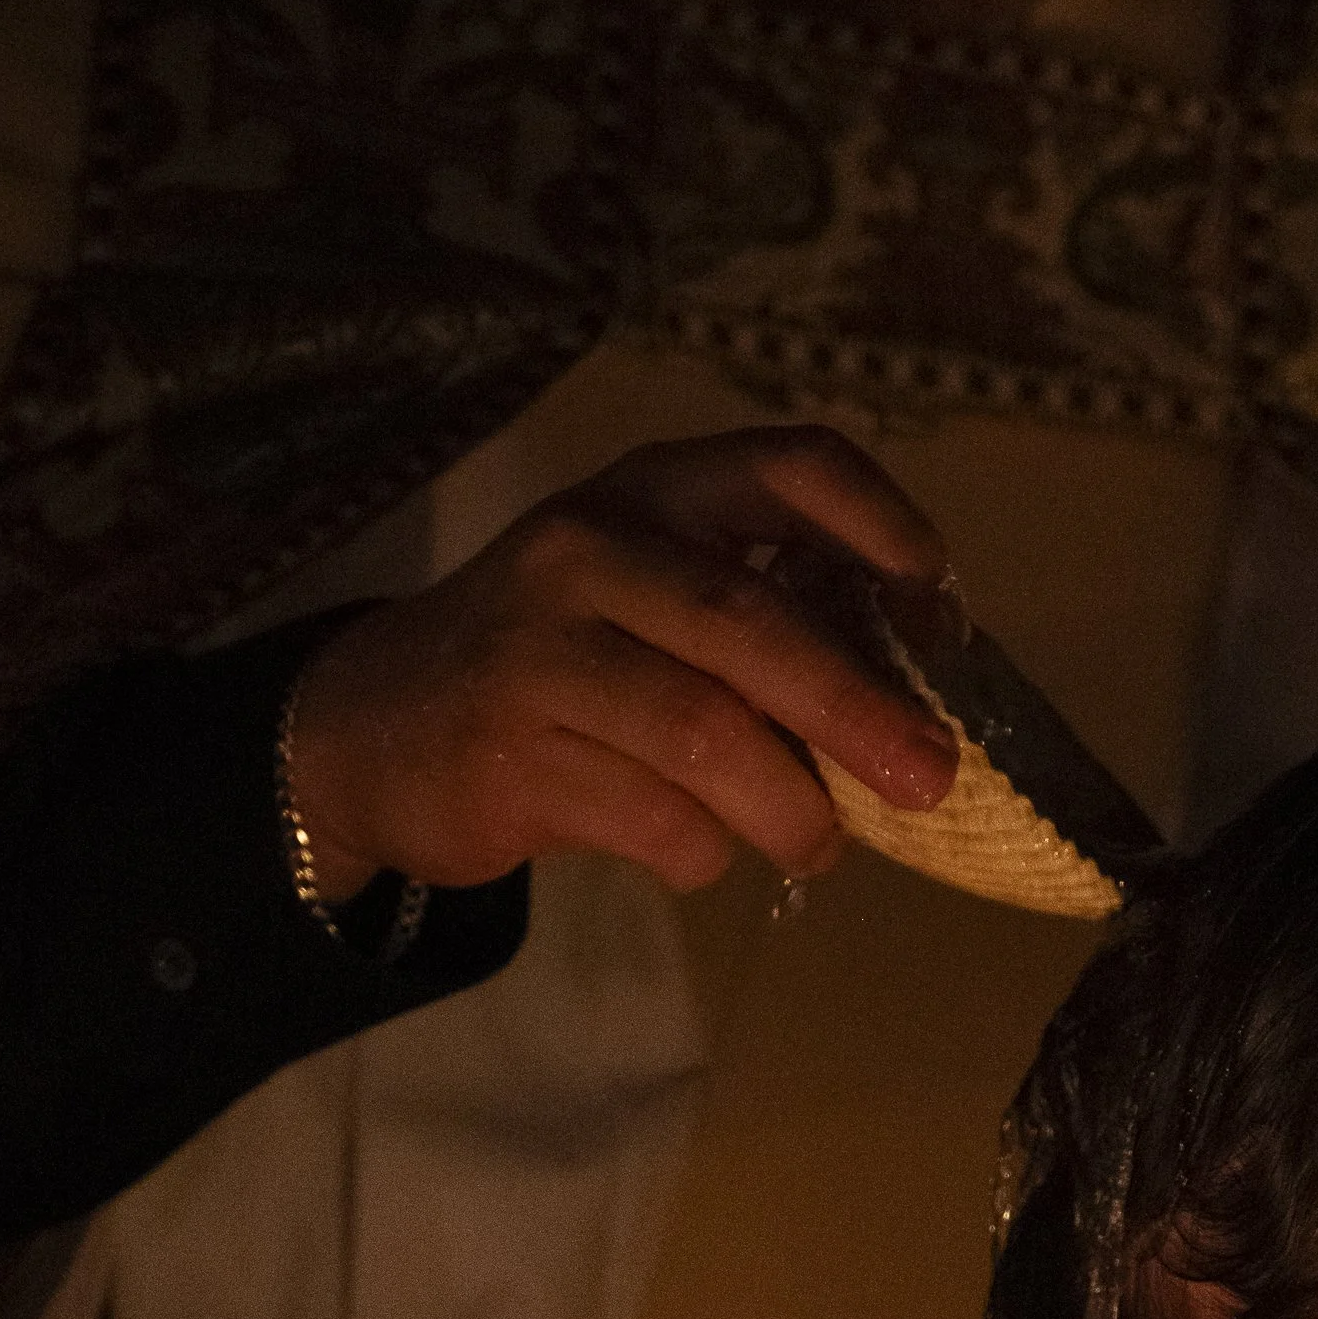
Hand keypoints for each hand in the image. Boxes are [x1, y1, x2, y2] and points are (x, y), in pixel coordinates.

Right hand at [284, 426, 958, 899]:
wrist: (377, 728)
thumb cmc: (557, 663)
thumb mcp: (646, 595)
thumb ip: (759, 619)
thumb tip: (907, 707)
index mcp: (650, 492)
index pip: (790, 468)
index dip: (880, 529)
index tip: (940, 605)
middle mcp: (591, 551)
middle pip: (753, 625)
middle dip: (857, 710)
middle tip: (928, 777)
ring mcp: (541, 652)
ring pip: (707, 736)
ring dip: (789, 809)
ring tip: (818, 846)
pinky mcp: (511, 756)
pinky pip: (654, 817)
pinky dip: (703, 850)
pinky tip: (699, 849)